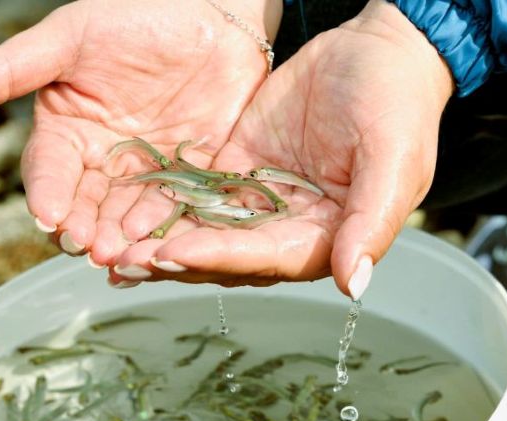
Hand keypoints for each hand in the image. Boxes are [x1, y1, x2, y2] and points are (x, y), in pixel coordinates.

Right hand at [0, 0, 280, 265]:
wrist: (215, 16)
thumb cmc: (135, 16)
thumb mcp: (71, 37)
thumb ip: (12, 68)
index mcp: (68, 131)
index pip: (50, 170)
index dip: (48, 193)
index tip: (47, 216)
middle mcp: (104, 159)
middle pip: (88, 204)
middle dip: (86, 229)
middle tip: (88, 248)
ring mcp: (148, 170)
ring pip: (129, 214)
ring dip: (124, 238)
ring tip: (122, 256)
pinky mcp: (191, 174)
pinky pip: (179, 205)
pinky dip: (170, 226)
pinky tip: (164, 242)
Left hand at [108, 0, 453, 297]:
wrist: (377, 49)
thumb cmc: (396, 102)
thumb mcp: (394, 158)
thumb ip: (371, 221)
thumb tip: (352, 284)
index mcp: (327, 235)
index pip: (267, 259)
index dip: (220, 258)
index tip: (174, 252)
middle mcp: (289, 227)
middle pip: (226, 255)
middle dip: (176, 259)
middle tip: (124, 260)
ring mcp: (260, 199)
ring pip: (204, 229)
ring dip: (161, 239)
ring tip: (110, 246)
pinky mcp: (238, 169)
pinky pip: (197, 191)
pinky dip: (163, 202)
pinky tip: (124, 209)